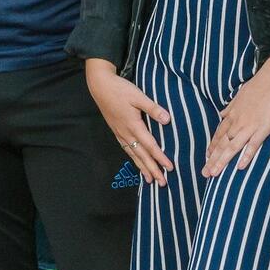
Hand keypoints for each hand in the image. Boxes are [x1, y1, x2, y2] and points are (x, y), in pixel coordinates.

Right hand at [85, 59, 172, 184]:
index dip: (160, 158)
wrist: (100, 86)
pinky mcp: (116, 131)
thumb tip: (167, 120)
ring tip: (150, 180)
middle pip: (141, 155)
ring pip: (133, 154)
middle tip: (162, 183)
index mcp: (133, 125)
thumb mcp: (138, 96)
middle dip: (152, 169)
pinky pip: (126, 149)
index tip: (170, 168)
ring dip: (142, 167)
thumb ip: (153, 108)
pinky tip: (136, 162)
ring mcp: (120, 133)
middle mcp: (126, 133)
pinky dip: (133, 159)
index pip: (150, 146)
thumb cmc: (120, 89)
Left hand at [203, 56, 269, 176]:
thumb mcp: (239, 95)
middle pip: (222, 144)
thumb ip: (230, 107)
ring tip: (215, 174)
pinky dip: (246, 156)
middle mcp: (237, 122)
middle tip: (204, 173)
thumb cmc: (258, 86)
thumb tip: (222, 113)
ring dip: (222, 161)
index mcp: (232, 114)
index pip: (219, 134)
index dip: (212, 147)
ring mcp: (249, 126)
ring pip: (232, 147)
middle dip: (212, 159)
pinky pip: (252, 145)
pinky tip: (240, 167)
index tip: (206, 157)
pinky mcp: (262, 129)